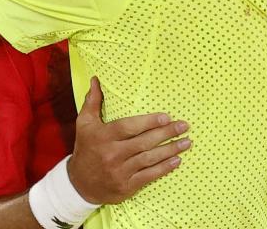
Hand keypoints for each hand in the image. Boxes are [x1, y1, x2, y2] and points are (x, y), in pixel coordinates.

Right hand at [67, 77, 191, 203]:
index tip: (166, 116)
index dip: (148, 122)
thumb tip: (95, 80)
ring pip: (149, 159)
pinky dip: (164, 168)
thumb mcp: (84, 125)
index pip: (128, 127)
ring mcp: (119, 172)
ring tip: (187, 142)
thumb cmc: (85, 149)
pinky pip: (149, 176)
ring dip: (170, 150)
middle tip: (184, 126)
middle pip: (143, 142)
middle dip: (166, 133)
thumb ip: (92, 102)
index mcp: (102, 137)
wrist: (79, 185)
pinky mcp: (126, 186)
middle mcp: (111, 154)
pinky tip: (177, 161)